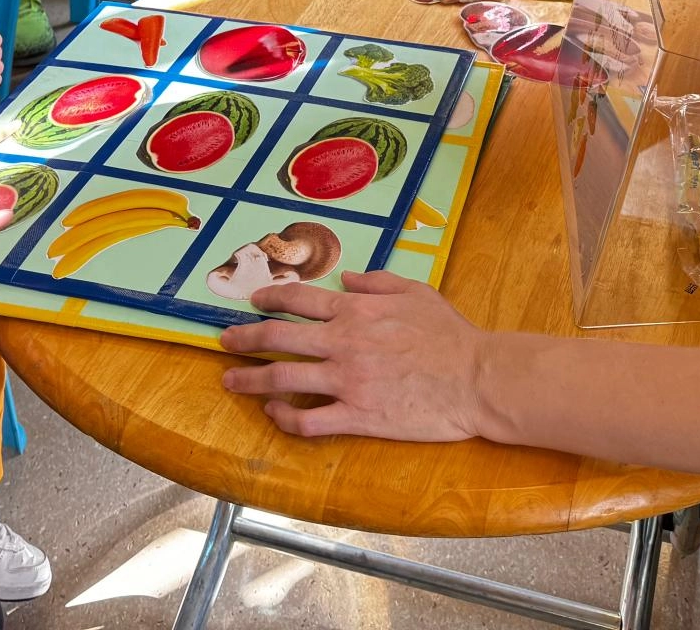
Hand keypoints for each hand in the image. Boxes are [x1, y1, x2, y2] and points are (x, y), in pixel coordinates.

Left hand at [220, 271, 488, 440]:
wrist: (475, 378)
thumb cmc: (450, 334)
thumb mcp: (416, 291)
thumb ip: (378, 282)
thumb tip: (350, 279)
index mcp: (357, 311)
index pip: (300, 300)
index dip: (270, 299)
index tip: (254, 303)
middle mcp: (343, 343)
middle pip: (277, 338)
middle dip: (243, 338)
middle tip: (225, 341)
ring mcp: (347, 381)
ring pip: (282, 380)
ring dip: (249, 380)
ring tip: (230, 382)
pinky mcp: (358, 417)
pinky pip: (308, 420)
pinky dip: (284, 418)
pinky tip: (275, 415)